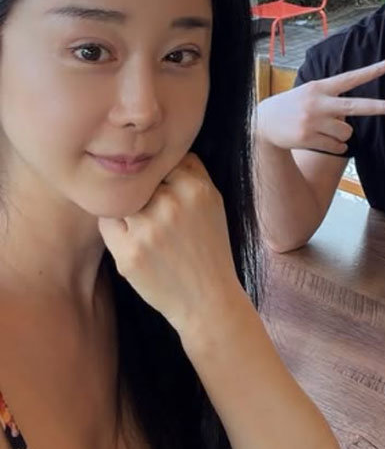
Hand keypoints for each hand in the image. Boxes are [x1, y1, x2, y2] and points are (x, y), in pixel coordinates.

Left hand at [98, 153, 241, 335]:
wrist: (207, 299)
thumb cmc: (209, 248)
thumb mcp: (213, 203)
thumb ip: (191, 172)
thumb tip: (161, 149)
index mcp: (196, 189)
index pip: (163, 162)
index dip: (160, 177)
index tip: (164, 190)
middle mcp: (171, 205)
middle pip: (139, 180)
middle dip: (143, 192)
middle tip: (153, 212)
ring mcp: (147, 230)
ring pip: (120, 199)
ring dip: (126, 209)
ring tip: (144, 227)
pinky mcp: (128, 254)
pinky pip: (107, 224)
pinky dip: (115, 229)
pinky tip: (135, 242)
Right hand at [256, 59, 384, 154]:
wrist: (264, 123)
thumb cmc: (293, 106)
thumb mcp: (309, 93)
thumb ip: (330, 98)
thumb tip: (352, 115)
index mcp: (319, 87)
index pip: (348, 78)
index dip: (368, 72)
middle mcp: (317, 103)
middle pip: (354, 106)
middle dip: (377, 107)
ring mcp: (313, 122)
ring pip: (346, 132)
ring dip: (342, 134)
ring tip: (325, 128)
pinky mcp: (308, 138)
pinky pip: (337, 146)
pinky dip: (336, 146)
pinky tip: (322, 139)